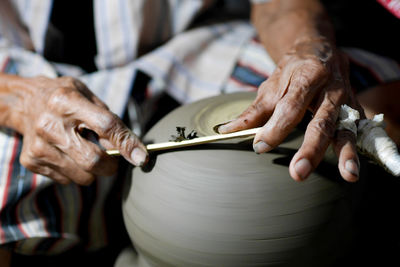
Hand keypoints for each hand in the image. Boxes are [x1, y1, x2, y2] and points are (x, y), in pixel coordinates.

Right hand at [8, 76, 146, 184]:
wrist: (25, 103)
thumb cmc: (65, 98)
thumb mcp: (88, 96)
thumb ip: (109, 120)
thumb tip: (130, 149)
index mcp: (66, 101)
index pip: (105, 126)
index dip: (126, 143)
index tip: (142, 157)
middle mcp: (49, 124)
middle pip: (92, 159)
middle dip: (111, 166)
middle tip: (113, 161)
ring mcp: (38, 145)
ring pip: (82, 175)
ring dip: (93, 170)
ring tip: (84, 150)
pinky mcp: (31, 161)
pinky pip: (67, 179)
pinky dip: (76, 171)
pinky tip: (68, 153)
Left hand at [218, 37, 363, 181]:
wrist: (319, 50)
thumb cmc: (292, 70)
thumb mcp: (271, 85)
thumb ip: (254, 111)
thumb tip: (227, 131)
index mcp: (307, 75)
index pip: (290, 107)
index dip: (275, 129)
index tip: (259, 146)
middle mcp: (331, 88)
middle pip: (321, 121)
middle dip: (311, 149)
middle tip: (299, 173)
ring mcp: (347, 99)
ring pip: (346, 128)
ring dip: (346, 154)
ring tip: (348, 177)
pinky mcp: (357, 110)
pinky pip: (358, 131)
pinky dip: (357, 150)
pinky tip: (354, 170)